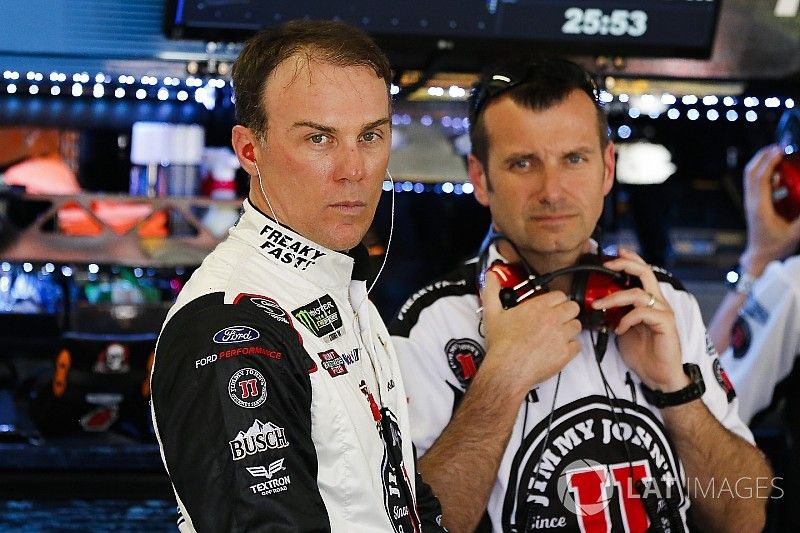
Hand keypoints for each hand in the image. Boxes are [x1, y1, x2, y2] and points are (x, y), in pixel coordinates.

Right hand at [479, 272, 581, 397]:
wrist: (507, 369)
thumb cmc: (501, 345)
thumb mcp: (492, 313)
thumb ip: (492, 291)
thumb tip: (490, 277)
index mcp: (537, 307)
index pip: (560, 295)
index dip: (556, 300)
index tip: (551, 306)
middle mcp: (552, 319)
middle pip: (573, 307)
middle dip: (567, 312)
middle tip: (557, 319)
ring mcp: (561, 336)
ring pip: (577, 326)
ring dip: (569, 329)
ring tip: (557, 334)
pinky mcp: (565, 353)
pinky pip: (577, 346)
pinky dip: (570, 347)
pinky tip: (558, 349)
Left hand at [591, 249, 687, 391]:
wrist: (659, 376)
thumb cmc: (643, 353)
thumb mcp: (623, 329)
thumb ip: (616, 314)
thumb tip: (597, 304)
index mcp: (649, 301)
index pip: (642, 273)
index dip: (629, 260)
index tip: (612, 254)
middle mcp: (658, 303)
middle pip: (645, 273)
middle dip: (626, 264)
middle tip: (608, 264)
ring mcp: (663, 312)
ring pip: (639, 293)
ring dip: (615, 297)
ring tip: (599, 305)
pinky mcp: (666, 324)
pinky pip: (643, 313)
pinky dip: (627, 318)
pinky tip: (619, 329)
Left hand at [741, 144, 799, 275]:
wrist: (759, 257)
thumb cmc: (776, 247)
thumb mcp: (795, 234)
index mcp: (760, 208)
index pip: (760, 179)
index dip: (769, 162)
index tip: (781, 150)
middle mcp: (752, 202)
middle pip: (750, 172)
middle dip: (762, 156)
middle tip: (779, 146)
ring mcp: (750, 203)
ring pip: (749, 176)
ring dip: (761, 162)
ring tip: (778, 153)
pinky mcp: (752, 204)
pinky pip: (754, 182)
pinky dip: (762, 171)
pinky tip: (776, 170)